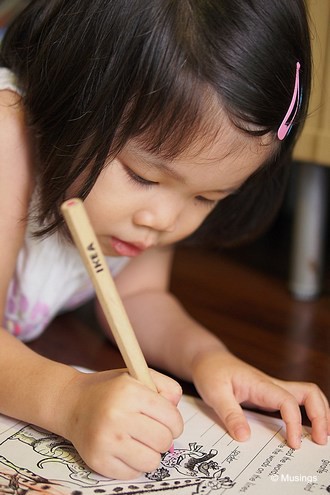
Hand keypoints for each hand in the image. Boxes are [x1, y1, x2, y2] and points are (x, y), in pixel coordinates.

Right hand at [60, 368, 182, 478]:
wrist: (72, 404)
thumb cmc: (110, 391)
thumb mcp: (138, 376)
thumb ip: (165, 387)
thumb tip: (176, 409)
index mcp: (129, 392)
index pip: (171, 418)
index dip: (174, 422)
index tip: (168, 422)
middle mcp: (116, 416)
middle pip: (164, 441)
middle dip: (163, 437)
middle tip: (152, 431)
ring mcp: (106, 441)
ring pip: (152, 461)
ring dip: (150, 453)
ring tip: (139, 441)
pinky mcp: (98, 461)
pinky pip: (133, 473)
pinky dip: (134, 464)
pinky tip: (125, 449)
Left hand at [191, 349, 329, 448]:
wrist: (208, 359)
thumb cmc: (211, 372)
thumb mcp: (214, 393)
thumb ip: (229, 414)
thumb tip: (245, 438)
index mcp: (260, 384)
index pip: (288, 401)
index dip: (295, 422)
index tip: (294, 444)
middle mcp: (271, 385)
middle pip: (309, 393)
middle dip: (321, 415)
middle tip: (321, 441)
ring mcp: (272, 390)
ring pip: (306, 396)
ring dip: (318, 414)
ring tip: (320, 438)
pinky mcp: (269, 396)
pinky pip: (294, 403)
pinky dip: (305, 415)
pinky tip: (302, 432)